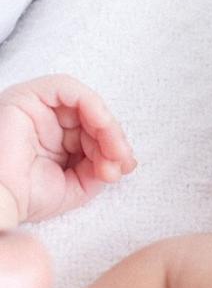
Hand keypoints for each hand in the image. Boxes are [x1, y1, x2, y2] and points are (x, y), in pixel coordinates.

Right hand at [0, 75, 135, 226]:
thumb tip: (120, 160)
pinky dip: (91, 104)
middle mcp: (46, 120)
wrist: (0, 199)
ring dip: (107, 125)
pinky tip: (102, 125)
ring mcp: (37, 107)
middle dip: (114, 138)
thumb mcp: (77, 186)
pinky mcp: (28, 96)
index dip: (114, 147)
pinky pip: (66, 87)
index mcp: (56, 140)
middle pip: (92, 117)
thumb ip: (99, 169)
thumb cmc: (28, 196)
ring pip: (85, 102)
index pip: (93, 132)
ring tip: (114, 151)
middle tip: (122, 161)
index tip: (124, 167)